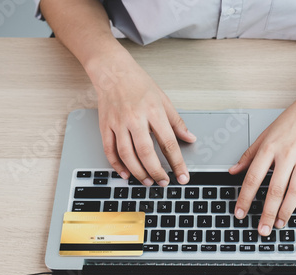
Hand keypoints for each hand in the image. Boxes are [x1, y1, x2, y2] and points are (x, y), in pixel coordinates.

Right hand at [89, 49, 195, 185]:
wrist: (113, 71)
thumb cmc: (139, 84)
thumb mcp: (164, 100)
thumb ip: (177, 122)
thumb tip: (190, 138)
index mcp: (154, 112)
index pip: (168, 143)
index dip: (177, 163)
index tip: (183, 176)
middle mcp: (135, 118)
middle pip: (146, 152)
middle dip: (156, 172)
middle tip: (163, 183)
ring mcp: (118, 123)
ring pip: (127, 154)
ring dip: (138, 172)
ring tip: (148, 181)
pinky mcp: (105, 126)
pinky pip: (110, 150)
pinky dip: (117, 165)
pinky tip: (126, 173)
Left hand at [229, 104, 295, 235]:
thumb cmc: (290, 121)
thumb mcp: (264, 135)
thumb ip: (248, 155)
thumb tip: (233, 171)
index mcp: (270, 147)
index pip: (253, 178)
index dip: (245, 198)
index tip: (240, 214)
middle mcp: (287, 153)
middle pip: (275, 189)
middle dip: (267, 213)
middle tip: (262, 230)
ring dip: (287, 211)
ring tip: (280, 224)